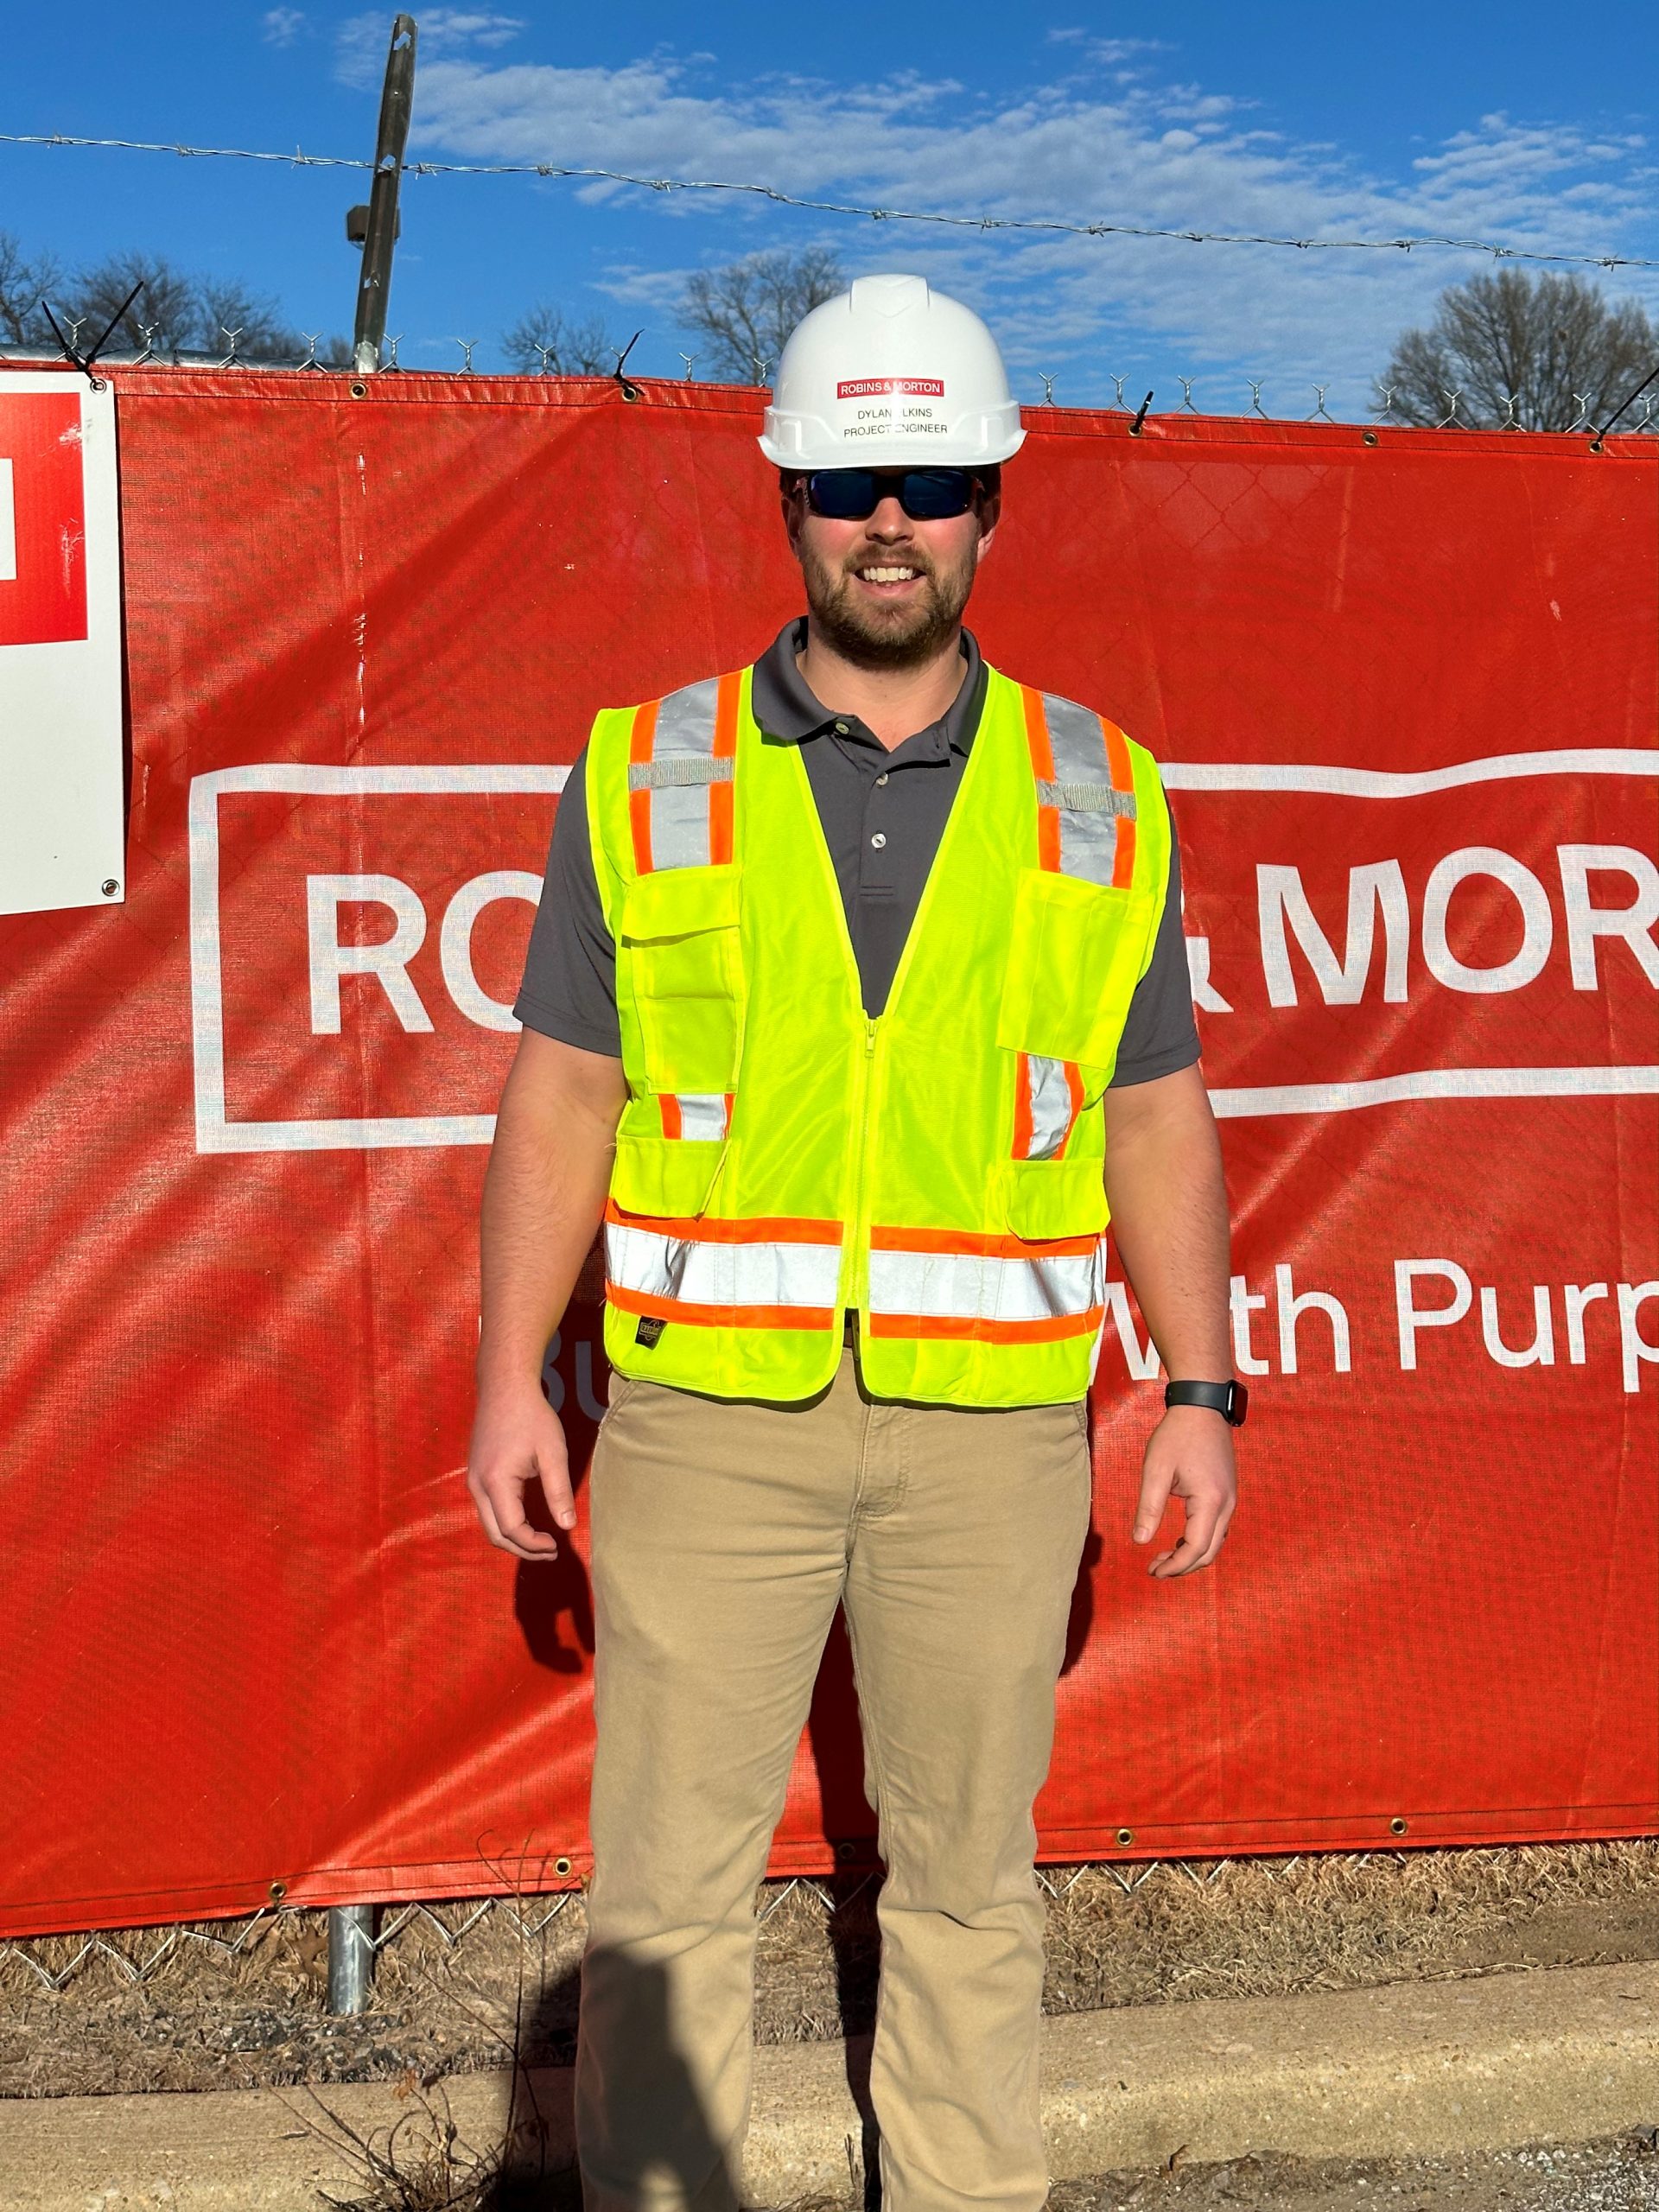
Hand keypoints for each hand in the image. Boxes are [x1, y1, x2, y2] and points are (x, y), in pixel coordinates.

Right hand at [467, 1382, 577, 1561]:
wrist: (504, 1387)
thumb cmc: (532, 1416)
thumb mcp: (552, 1452)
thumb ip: (558, 1490)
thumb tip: (567, 1525)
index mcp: (495, 1482)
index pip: (512, 1529)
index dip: (534, 1544)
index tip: (557, 1545)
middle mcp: (477, 1486)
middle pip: (495, 1534)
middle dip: (522, 1549)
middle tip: (550, 1551)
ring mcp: (472, 1480)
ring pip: (489, 1524)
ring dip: (513, 1538)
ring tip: (542, 1540)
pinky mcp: (475, 1475)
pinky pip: (487, 1510)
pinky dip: (506, 1523)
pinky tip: (527, 1521)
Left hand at [1131, 1407, 1236, 1577]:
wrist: (1202, 1407)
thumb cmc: (1177, 1435)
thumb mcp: (1156, 1470)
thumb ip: (1149, 1507)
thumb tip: (1140, 1542)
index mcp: (1210, 1501)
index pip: (1195, 1549)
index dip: (1174, 1566)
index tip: (1152, 1571)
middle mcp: (1227, 1505)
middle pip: (1209, 1552)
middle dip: (1182, 1567)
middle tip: (1155, 1568)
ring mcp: (1231, 1500)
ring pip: (1215, 1542)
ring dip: (1191, 1555)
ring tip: (1162, 1557)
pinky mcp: (1227, 1494)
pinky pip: (1217, 1528)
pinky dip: (1199, 1541)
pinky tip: (1178, 1539)